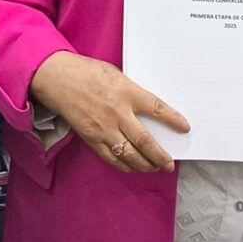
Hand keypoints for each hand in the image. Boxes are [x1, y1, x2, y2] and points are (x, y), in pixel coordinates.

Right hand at [29, 51, 186, 172]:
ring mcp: (104, 128)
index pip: (156, 108)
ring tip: (154, 168)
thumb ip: (132, 92)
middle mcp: (117, 113)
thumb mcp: (117, 75)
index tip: (184, 127)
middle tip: (169, 164)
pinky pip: (112, 158)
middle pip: (145, 141)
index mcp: (126, 92)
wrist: (58, 79)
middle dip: (160, 156)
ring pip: (129, 155)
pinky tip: (133, 167)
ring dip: (145, 165)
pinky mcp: (92, 139)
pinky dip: (125, 166)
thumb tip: (148, 110)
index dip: (173, 119)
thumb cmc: (87, 73)